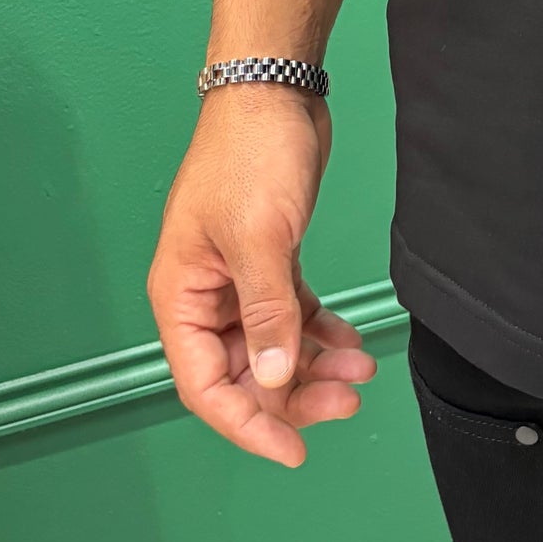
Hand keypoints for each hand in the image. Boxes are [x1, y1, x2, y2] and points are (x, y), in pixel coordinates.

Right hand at [147, 82, 375, 467]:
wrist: (276, 92)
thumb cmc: (249, 154)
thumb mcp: (259, 238)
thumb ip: (266, 312)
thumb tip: (275, 377)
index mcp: (181, 296)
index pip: (205, 386)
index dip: (248, 423)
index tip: (293, 448)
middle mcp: (205, 296)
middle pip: (245, 373)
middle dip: (295, 395)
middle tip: (347, 401)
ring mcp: (239, 280)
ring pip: (275, 348)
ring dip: (316, 366)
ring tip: (361, 372)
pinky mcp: (273, 261)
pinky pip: (294, 315)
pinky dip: (323, 333)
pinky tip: (353, 344)